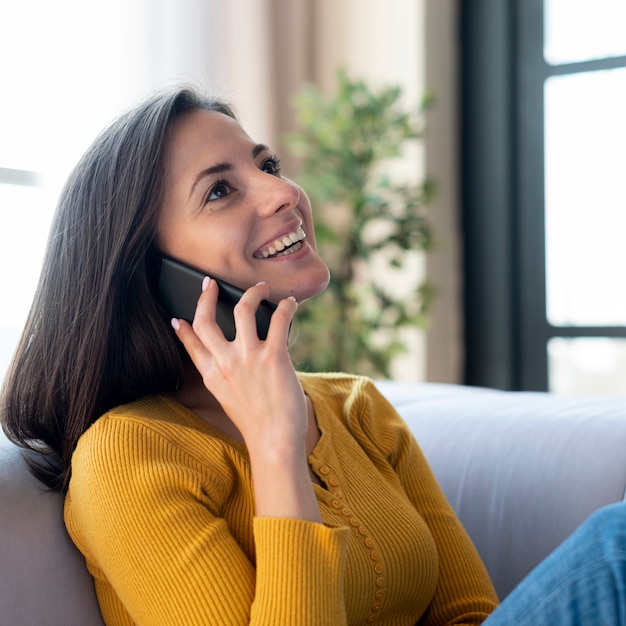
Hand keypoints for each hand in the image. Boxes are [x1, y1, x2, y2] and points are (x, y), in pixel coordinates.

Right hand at [171, 278, 306, 452]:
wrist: (274, 442)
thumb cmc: (257, 425)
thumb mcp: (229, 400)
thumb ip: (226, 378)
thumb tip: (231, 359)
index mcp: (212, 376)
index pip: (191, 344)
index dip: (183, 328)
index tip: (179, 318)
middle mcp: (225, 363)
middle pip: (206, 320)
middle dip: (206, 297)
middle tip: (211, 284)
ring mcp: (248, 358)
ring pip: (242, 309)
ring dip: (252, 293)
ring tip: (260, 288)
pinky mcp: (273, 356)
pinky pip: (278, 319)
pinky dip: (286, 307)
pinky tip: (290, 304)